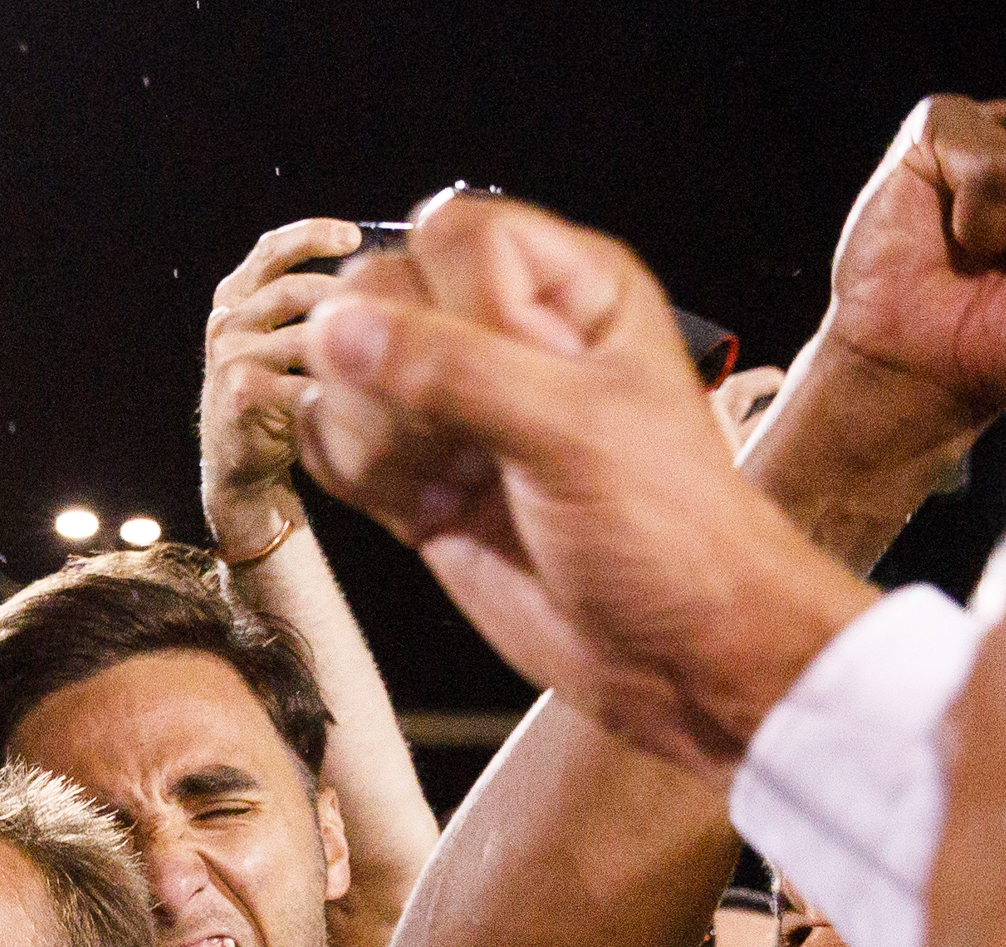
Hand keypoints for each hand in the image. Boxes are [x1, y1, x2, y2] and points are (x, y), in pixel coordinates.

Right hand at [200, 219, 363, 555]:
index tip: (353, 235)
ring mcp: (230, 359)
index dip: (311, 236)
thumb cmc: (277, 393)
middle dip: (344, 295)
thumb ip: (306, 301)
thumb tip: (382, 265)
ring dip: (347, 346)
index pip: (270, 251)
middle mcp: (226, 323)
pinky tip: (367, 392)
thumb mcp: (281, 338)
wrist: (238, 464)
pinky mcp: (241, 395)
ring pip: (302, 336)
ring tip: (385, 354)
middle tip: (390, 305)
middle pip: (291, 291)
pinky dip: (339, 387)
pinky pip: (303, 381)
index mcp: (234, 298)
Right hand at [298, 194, 877, 783]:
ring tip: (456, 487)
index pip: (450, 233)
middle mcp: (502, 331)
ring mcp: (452, 407)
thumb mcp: (572, 432)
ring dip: (378, 439)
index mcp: (567, 286)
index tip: (493, 376)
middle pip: (377, 296)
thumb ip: (451, 371)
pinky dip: (357, 478)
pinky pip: (331, 441)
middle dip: (395, 378)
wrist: (674, 655)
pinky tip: (425, 513)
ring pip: (341, 372)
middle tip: (465, 444)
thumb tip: (335, 329)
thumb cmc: (663, 531)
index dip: (446, 300)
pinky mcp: (418, 475)